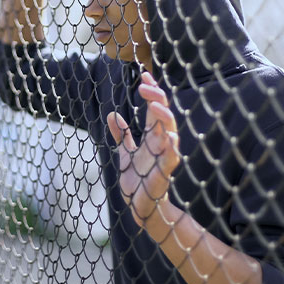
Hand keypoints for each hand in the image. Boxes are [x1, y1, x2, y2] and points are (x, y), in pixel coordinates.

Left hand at [107, 72, 180, 226]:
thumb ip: (121, 135)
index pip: (155, 108)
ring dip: (164, 117)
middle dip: (157, 99)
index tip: (144, 76)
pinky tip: (169, 136)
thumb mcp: (125, 153)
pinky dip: (171, 147)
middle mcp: (160, 142)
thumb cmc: (136, 180)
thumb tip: (112, 115)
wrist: (139, 207)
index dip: (152, 92)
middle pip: (164, 114)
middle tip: (144, 87)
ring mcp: (164, 156)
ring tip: (155, 105)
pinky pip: (171, 158)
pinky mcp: (164, 173)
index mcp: (152, 136)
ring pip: (171, 131)